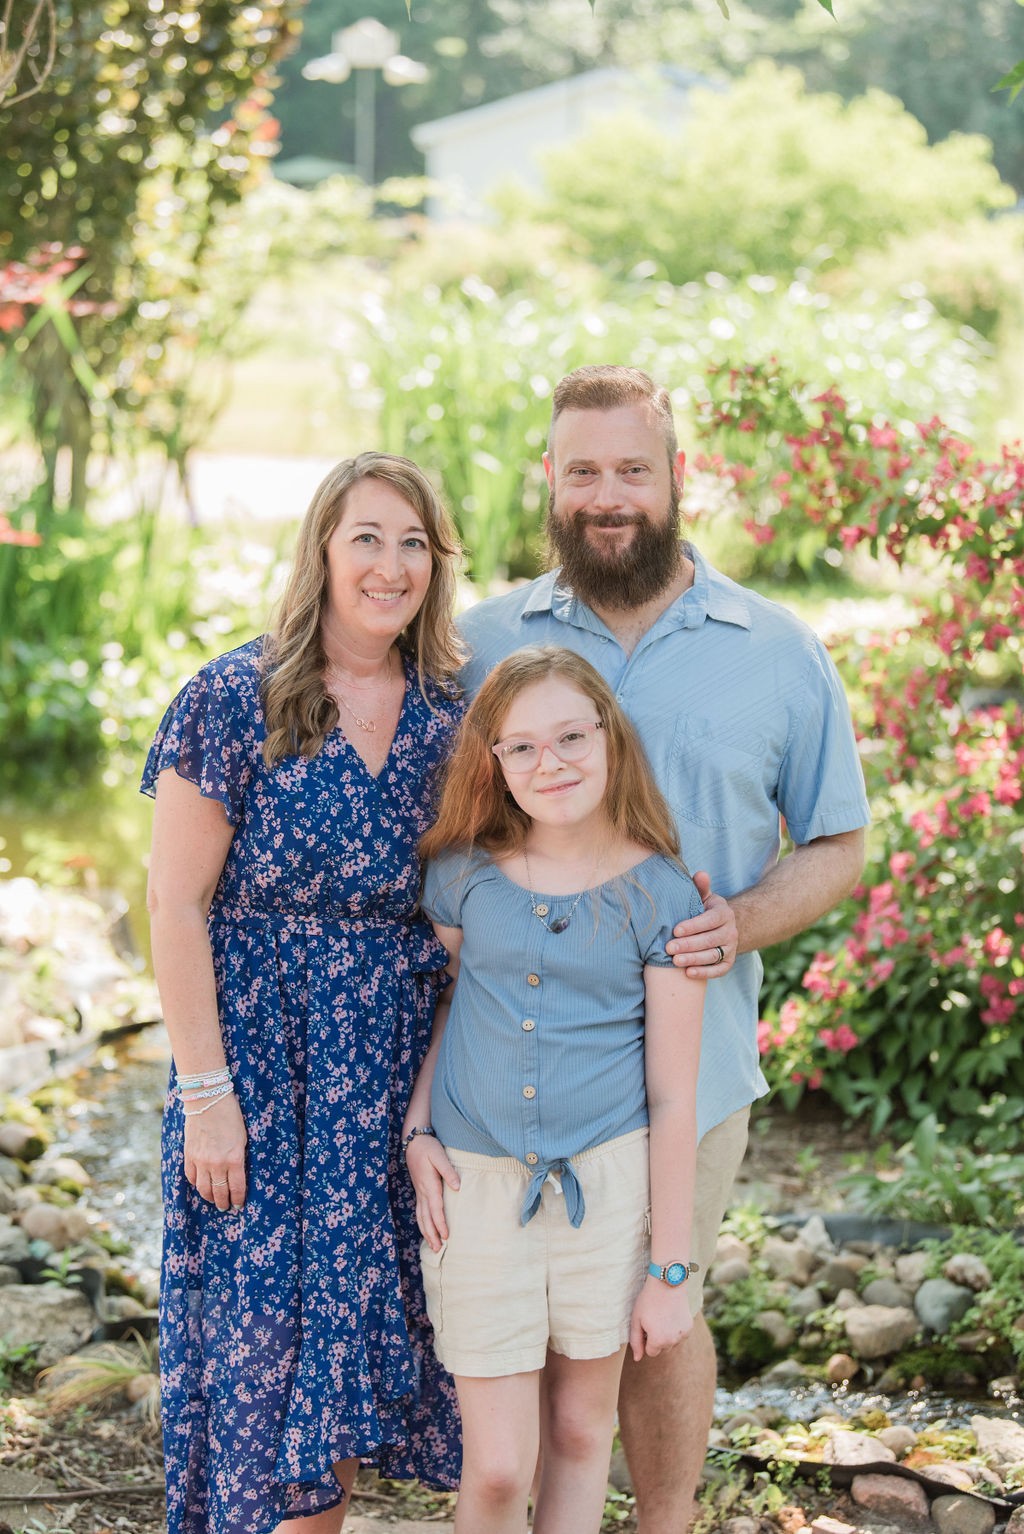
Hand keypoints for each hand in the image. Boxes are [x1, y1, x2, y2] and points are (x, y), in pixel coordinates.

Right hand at [183, 1093, 246, 1210]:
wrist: (208, 1099)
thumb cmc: (231, 1115)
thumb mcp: (242, 1137)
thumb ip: (239, 1157)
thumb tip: (238, 1173)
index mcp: (234, 1159)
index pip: (236, 1188)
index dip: (238, 1199)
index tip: (239, 1205)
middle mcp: (216, 1164)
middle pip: (219, 1192)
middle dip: (223, 1203)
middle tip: (226, 1207)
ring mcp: (200, 1161)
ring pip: (203, 1188)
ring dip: (209, 1197)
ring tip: (213, 1200)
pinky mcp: (188, 1155)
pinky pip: (191, 1177)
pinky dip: (196, 1184)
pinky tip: (201, 1185)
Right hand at [407, 1136, 459, 1250]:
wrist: (413, 1141)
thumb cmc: (428, 1147)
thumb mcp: (439, 1155)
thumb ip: (448, 1171)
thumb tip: (457, 1187)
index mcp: (429, 1185)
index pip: (435, 1209)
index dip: (440, 1224)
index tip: (446, 1236)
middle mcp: (423, 1192)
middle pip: (426, 1218)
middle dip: (432, 1235)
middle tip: (438, 1250)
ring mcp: (419, 1192)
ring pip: (421, 1217)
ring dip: (426, 1232)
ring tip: (432, 1246)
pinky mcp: (419, 1191)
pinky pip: (419, 1212)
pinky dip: (422, 1224)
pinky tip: (426, 1230)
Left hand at [629, 1277, 693, 1360]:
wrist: (667, 1283)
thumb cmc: (648, 1300)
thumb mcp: (636, 1319)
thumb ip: (636, 1342)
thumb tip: (637, 1359)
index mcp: (658, 1341)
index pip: (650, 1352)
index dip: (646, 1339)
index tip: (646, 1326)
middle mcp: (672, 1341)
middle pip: (662, 1349)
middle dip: (657, 1339)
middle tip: (654, 1320)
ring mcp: (682, 1335)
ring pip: (671, 1343)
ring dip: (667, 1335)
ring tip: (662, 1317)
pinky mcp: (689, 1328)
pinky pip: (680, 1336)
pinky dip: (675, 1329)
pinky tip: (671, 1315)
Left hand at [666, 869, 737, 977]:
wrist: (718, 928)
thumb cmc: (702, 910)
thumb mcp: (702, 897)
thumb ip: (700, 887)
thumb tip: (701, 874)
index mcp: (724, 913)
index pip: (710, 920)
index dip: (693, 925)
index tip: (675, 929)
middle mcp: (731, 931)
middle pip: (710, 940)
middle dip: (689, 944)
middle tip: (669, 948)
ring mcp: (731, 948)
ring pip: (713, 956)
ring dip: (694, 959)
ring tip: (675, 961)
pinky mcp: (728, 963)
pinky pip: (718, 970)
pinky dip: (704, 973)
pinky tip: (688, 973)